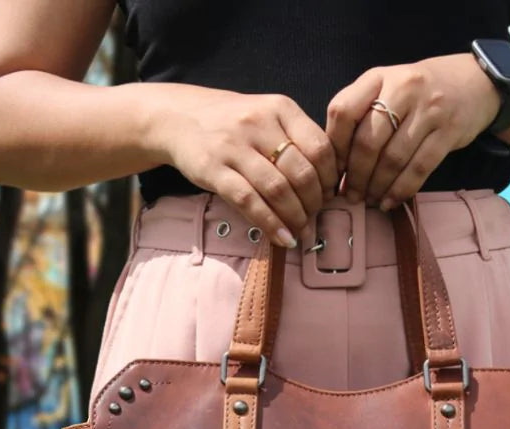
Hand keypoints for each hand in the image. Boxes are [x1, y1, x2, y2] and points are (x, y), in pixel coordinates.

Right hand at [156, 85, 339, 246]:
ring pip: (278, 190)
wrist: (179, 117)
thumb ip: (296, 139)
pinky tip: (282, 238)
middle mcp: (258, 123)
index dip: (329, 178)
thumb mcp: (268, 116)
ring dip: (295, 217)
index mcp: (280, 108)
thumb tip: (329, 182)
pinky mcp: (213, 169)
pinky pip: (249, 202)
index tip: (328, 194)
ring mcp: (234, 146)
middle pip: (302, 172)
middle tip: (313, 216)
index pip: (320, 147)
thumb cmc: (232, 123)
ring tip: (299, 230)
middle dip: (314, 202)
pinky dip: (270, 224)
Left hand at [325, 53, 504, 210]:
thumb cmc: (419, 91)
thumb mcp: (387, 87)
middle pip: (368, 141)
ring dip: (377, 187)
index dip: (336, 147)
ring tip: (370, 200)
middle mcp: (403, 89)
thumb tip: (336, 163)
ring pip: (393, 159)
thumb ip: (362, 113)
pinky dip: (401, 190)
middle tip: (351, 194)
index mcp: (378, 77)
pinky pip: (419, 168)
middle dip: (356, 175)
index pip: (343, 112)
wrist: (474, 81)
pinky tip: (390, 201)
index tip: (335, 169)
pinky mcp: (448, 132)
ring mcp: (428, 110)